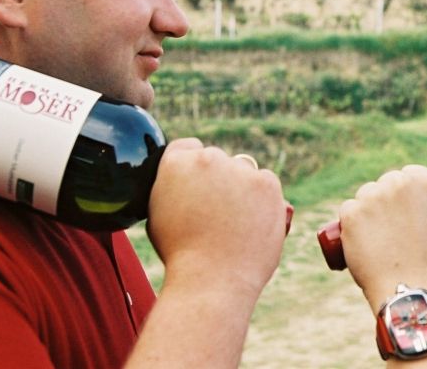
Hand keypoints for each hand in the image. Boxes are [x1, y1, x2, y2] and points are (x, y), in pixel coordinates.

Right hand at [146, 138, 286, 299]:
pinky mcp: (267, 182)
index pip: (188, 148)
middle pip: (217, 159)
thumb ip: (173, 186)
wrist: (211, 280)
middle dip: (218, 180)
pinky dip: (263, 199)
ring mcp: (239, 169)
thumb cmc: (180, 255)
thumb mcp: (159, 213)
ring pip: (243, 170)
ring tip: (234, 223)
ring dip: (241, 187)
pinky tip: (251, 223)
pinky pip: (266, 183)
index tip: (197, 189)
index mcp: (176, 162)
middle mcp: (208, 157)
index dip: (193, 170)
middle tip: (217, 213)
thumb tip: (186, 179)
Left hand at [338, 165, 426, 312]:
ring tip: (379, 238)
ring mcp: (372, 195)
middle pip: (384, 184)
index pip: (407, 175)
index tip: (404, 211)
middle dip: (385, 202)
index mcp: (424, 179)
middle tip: (391, 228)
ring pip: (365, 196)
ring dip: (368, 211)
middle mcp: (397, 181)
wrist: (410, 285)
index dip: (404, 195)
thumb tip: (425, 198)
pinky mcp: (352, 211)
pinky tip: (364, 240)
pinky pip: (348, 211)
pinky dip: (351, 224)